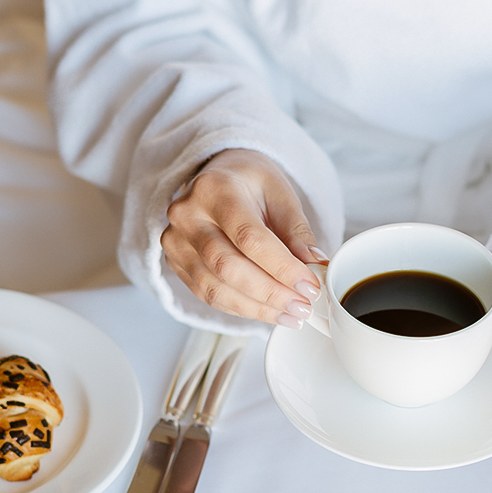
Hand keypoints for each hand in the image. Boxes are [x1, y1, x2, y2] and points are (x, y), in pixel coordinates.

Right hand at [161, 149, 324, 326]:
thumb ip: (297, 232)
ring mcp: (176, 241)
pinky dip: (242, 309)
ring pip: (215, 288)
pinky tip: (269, 312)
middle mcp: (187, 215)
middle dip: (271, 294)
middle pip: (228, 267)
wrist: (219, 178)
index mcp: (215, 190)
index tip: (310, 286)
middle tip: (303, 307)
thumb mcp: (281, 195)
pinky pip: (208, 295)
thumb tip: (315, 267)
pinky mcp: (176, 263)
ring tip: (291, 315)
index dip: (282, 268)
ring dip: (258, 308)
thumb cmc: (251, 184)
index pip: (249, 238)